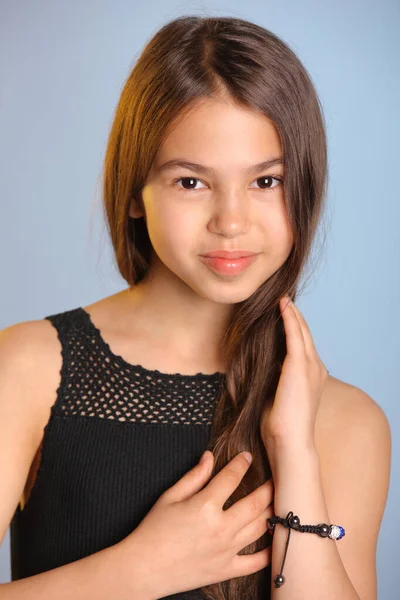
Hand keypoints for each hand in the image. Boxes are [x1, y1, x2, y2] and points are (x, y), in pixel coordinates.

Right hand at [121, 451, 273, 598]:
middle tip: (277, 477)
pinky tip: (275, 539)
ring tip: (280, 501)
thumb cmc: (153, 530)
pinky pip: (255, 563)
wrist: (144, 568)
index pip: (232, 478)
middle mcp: (220, 527)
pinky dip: (269, 552)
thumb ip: (194, 476)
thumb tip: (209, 457)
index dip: (242, 464)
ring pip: (260, 528)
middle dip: (269, 487)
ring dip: (273, 513)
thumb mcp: (170, 496)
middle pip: (256, 503)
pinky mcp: (226, 569)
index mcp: (205, 506)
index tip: (248, 456)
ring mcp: (226, 550)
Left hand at [260, 296, 328, 449]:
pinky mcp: (300, 365)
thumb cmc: (279, 426)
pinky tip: (282, 306)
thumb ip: (272, 379)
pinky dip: (289, 318)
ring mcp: (310, 366)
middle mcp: (315, 368)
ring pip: (301, 331)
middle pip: (304, 334)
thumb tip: (258, 367)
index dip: (294, 329)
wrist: (289, 441)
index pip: (302, 346)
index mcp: (311, 376)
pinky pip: (295, 334)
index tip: (283, 315)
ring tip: (282, 299)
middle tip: (283, 300)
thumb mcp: (275, 395)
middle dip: (294, 316)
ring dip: (292, 313)